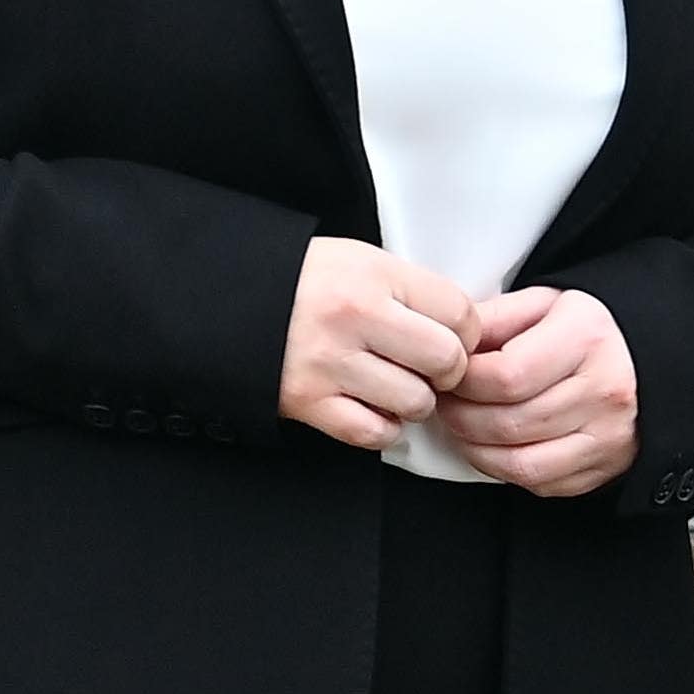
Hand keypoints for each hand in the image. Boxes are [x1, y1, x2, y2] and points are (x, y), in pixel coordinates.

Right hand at [281, 238, 477, 451]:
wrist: (227, 301)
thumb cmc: (303, 280)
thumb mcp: (360, 260)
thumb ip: (410, 290)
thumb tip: (463, 327)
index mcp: (374, 275)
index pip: (459, 313)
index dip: (467, 332)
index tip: (454, 338)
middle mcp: (354, 317)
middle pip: (446, 359)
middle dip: (448, 371)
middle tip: (432, 368)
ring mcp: (329, 363)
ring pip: (414, 401)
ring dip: (414, 401)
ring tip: (397, 386)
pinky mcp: (307, 402)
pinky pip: (372, 432)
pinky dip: (382, 428)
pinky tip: (375, 409)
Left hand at [441, 286, 641, 499]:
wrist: (650, 358)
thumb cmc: (589, 330)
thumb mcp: (544, 303)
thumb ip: (493, 319)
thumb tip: (446, 341)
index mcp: (587, 337)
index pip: (504, 377)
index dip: (461, 381)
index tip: (449, 374)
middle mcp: (605, 390)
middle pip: (506, 423)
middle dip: (459, 416)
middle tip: (445, 402)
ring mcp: (609, 436)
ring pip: (519, 463)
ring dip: (474, 448)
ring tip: (463, 425)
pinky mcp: (605, 467)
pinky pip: (539, 484)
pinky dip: (504, 470)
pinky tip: (494, 446)